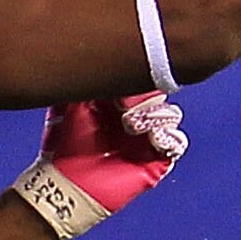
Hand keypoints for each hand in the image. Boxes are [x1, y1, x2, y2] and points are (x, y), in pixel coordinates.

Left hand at [11, 93, 188, 239]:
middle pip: (158, 93)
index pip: (138, 78)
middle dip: (145, 98)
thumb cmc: (63, 144)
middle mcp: (133, 116)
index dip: (135, 79)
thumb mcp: (72, 102)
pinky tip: (152, 139)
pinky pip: (177, 142)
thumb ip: (91, 80)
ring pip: (170, 115)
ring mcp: (145, 138)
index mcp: (115, 99)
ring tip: (131, 127)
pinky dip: (169, 137)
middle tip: (124, 109)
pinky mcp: (155, 161)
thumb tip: (103, 55)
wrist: (65, 184)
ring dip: (154, 116)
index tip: (118, 92)